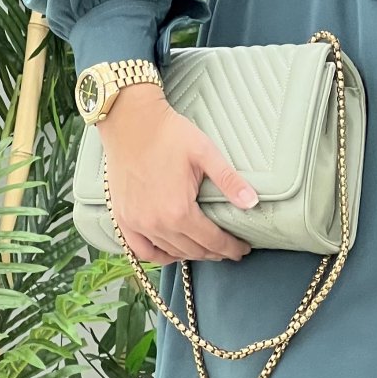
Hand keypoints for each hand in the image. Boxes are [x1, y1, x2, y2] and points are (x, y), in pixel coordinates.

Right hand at [99, 86, 256, 265]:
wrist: (131, 122)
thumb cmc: (169, 134)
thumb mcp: (205, 153)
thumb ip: (229, 181)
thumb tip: (252, 203)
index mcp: (179, 211)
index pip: (212, 241)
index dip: (231, 247)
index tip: (242, 249)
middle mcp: (156, 224)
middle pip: (193, 250)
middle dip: (215, 252)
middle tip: (229, 250)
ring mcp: (137, 224)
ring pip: (170, 252)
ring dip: (192, 254)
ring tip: (207, 250)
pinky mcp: (123, 218)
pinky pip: (141, 250)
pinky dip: (159, 256)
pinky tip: (171, 252)